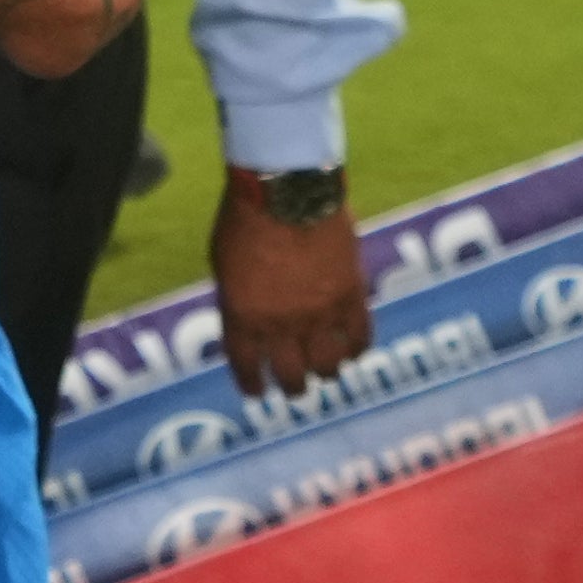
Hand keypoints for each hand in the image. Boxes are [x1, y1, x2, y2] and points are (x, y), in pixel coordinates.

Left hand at [210, 168, 371, 400]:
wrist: (286, 189)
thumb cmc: (245, 216)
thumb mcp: (223, 262)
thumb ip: (238, 296)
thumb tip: (249, 317)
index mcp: (242, 318)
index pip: (246, 368)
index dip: (252, 384)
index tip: (256, 393)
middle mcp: (280, 325)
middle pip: (290, 375)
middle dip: (292, 386)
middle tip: (295, 388)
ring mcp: (318, 314)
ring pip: (328, 365)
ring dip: (326, 373)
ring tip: (327, 374)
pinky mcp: (350, 296)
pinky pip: (359, 337)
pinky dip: (357, 349)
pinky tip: (354, 352)